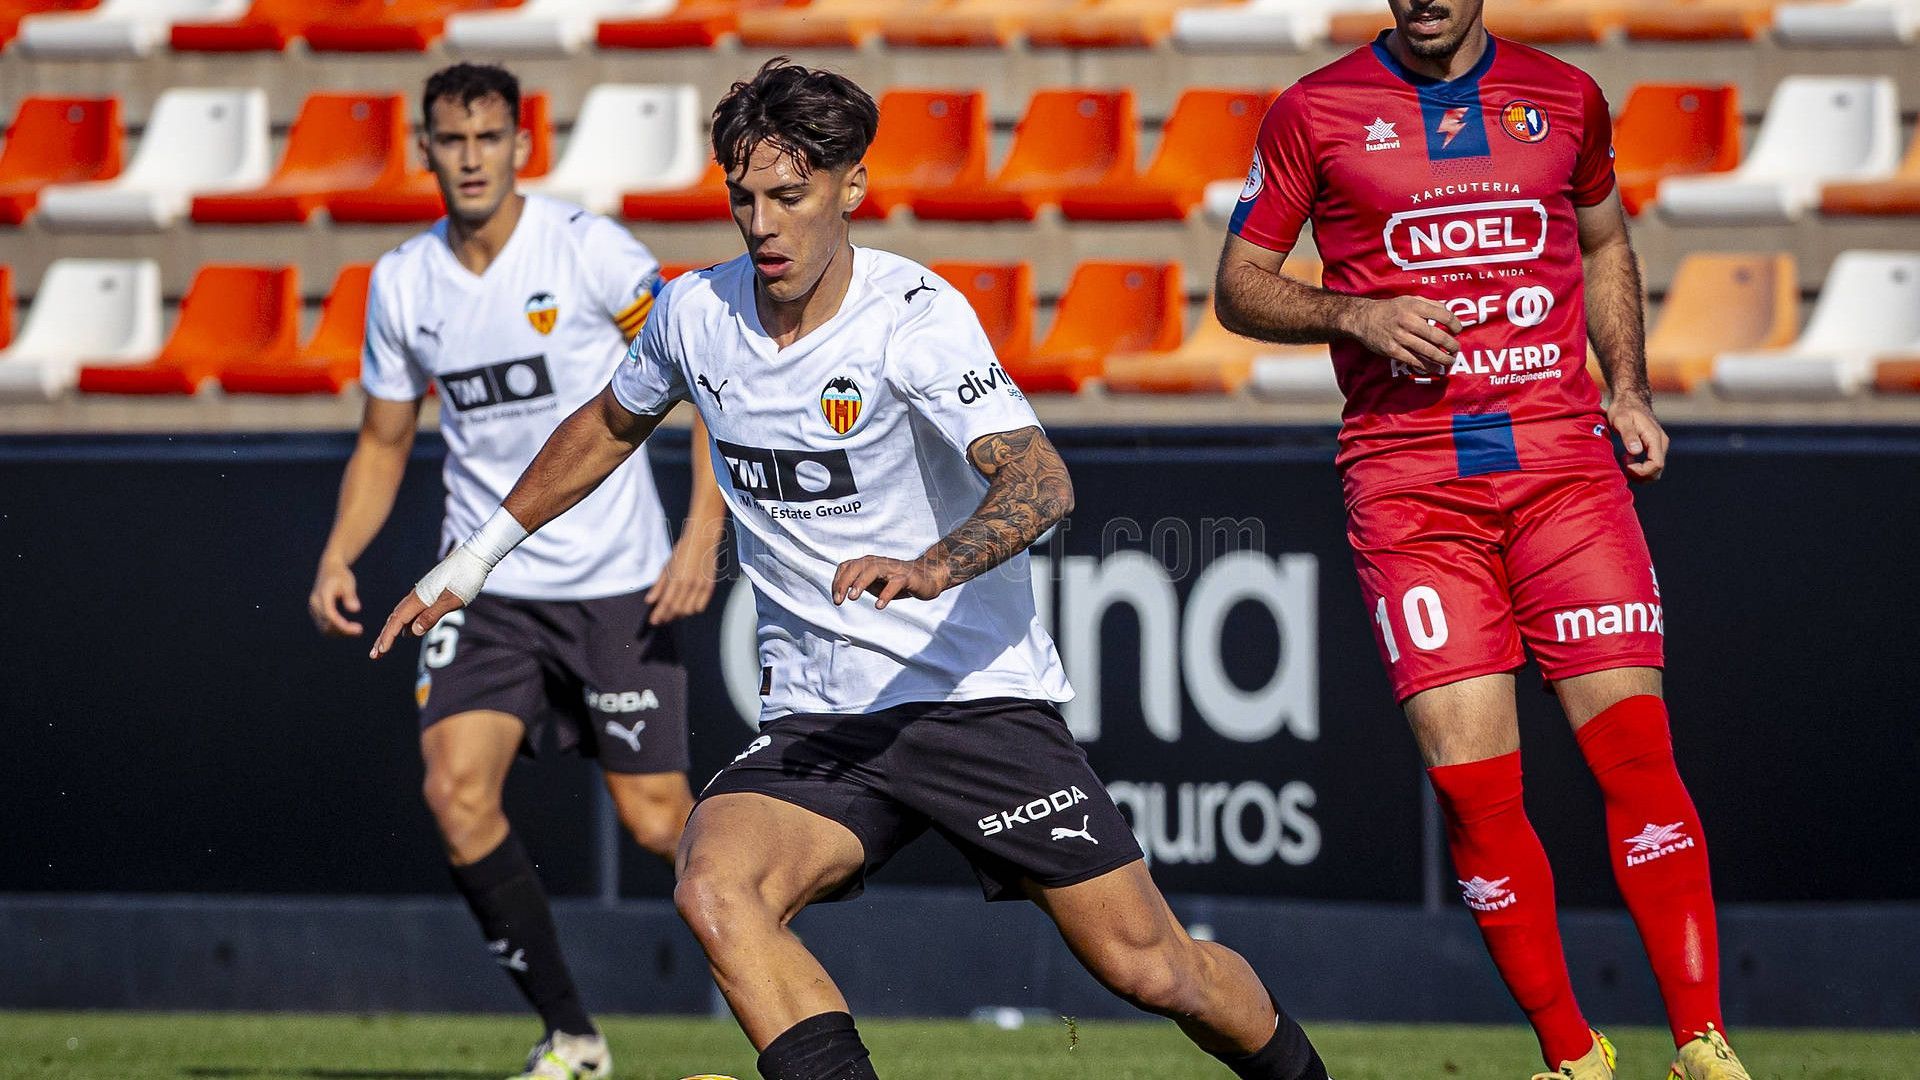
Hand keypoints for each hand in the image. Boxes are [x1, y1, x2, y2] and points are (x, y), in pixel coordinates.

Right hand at [309, 558, 362, 636]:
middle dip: (343, 631)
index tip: (358, 629)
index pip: (330, 616)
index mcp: (322, 595)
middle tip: (359, 630)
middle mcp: (315, 604)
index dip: (343, 626)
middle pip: (326, 625)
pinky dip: (335, 630)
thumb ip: (350, 596)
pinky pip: (324, 626)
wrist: (329, 569)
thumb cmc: (341, 575)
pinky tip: (348, 628)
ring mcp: (313, 609)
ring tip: (356, 630)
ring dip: (339, 633)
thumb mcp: (348, 583)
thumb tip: (355, 610)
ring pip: (324, 629)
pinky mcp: (316, 613)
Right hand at [369, 547, 489, 658]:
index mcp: (419, 598)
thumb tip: (413, 632)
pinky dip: (405, 623)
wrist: (475, 556)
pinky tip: (408, 632)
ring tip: (384, 647)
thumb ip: (432, 615)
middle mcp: (417, 595)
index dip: (388, 637)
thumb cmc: (465, 578)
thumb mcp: (451, 600)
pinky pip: (412, 611)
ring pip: (401, 614)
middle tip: (374, 656)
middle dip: (384, 637)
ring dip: (392, 631)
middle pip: (394, 619)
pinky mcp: (430, 592)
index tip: (380, 652)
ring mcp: (422, 593)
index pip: (398, 621)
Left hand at [646, 522, 723, 624]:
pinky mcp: (709, 586)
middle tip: (661, 619)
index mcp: (677, 578)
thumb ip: (658, 585)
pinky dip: (692, 610)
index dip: (658, 614)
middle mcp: (689, 584)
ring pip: (689, 610)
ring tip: (673, 614)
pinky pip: (701, 606)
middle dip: (667, 617)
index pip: (666, 603)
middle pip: (677, 609)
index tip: (653, 621)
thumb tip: (650, 601)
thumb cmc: (683, 551)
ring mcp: (701, 586)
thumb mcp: (667, 566)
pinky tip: (687, 608)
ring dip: (680, 615)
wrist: (703, 539)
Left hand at [831, 555, 948, 609]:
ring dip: (860, 583)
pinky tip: (879, 605)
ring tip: (852, 597)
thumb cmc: (897, 580)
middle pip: (857, 566)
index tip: (836, 598)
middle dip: (845, 582)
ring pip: (873, 570)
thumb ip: (859, 584)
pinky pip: (895, 583)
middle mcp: (879, 562)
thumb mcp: (875, 582)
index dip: (838, 581)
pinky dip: (885, 594)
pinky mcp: (907, 577)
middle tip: (838, 600)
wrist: (927, 577)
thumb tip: (840, 592)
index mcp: (869, 563)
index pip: (847, 566)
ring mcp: (893, 569)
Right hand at [1342, 296, 1462, 374]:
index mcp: (1415, 306)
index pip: (1443, 315)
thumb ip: (1430, 304)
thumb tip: (1449, 313)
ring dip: (1442, 358)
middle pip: (1437, 336)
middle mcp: (1408, 321)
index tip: (1458, 330)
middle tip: (1456, 349)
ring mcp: (1400, 337)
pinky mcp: (1392, 350)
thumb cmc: (1391, 309)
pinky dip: (1426, 366)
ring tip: (1449, 361)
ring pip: (1428, 351)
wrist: (1364, 318)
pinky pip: (1414, 361)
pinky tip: (1434, 368)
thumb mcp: (1410, 299)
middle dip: (1451, 345)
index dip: (1455, 324)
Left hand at [1609, 393, 1667, 482]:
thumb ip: (1628, 435)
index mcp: (1655, 438)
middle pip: (1657, 471)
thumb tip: (1636, 452)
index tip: (1625, 464)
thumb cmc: (1623, 409)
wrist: (1630, 399)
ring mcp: (1659, 445)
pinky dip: (1639, 468)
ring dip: (1639, 472)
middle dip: (1640, 475)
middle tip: (1623, 464)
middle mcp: (1661, 443)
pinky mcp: (1654, 447)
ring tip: (1624, 460)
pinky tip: (1627, 458)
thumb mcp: (1621, 420)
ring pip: (1655, 470)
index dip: (1641, 471)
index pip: (1657, 464)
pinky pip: (1651, 464)